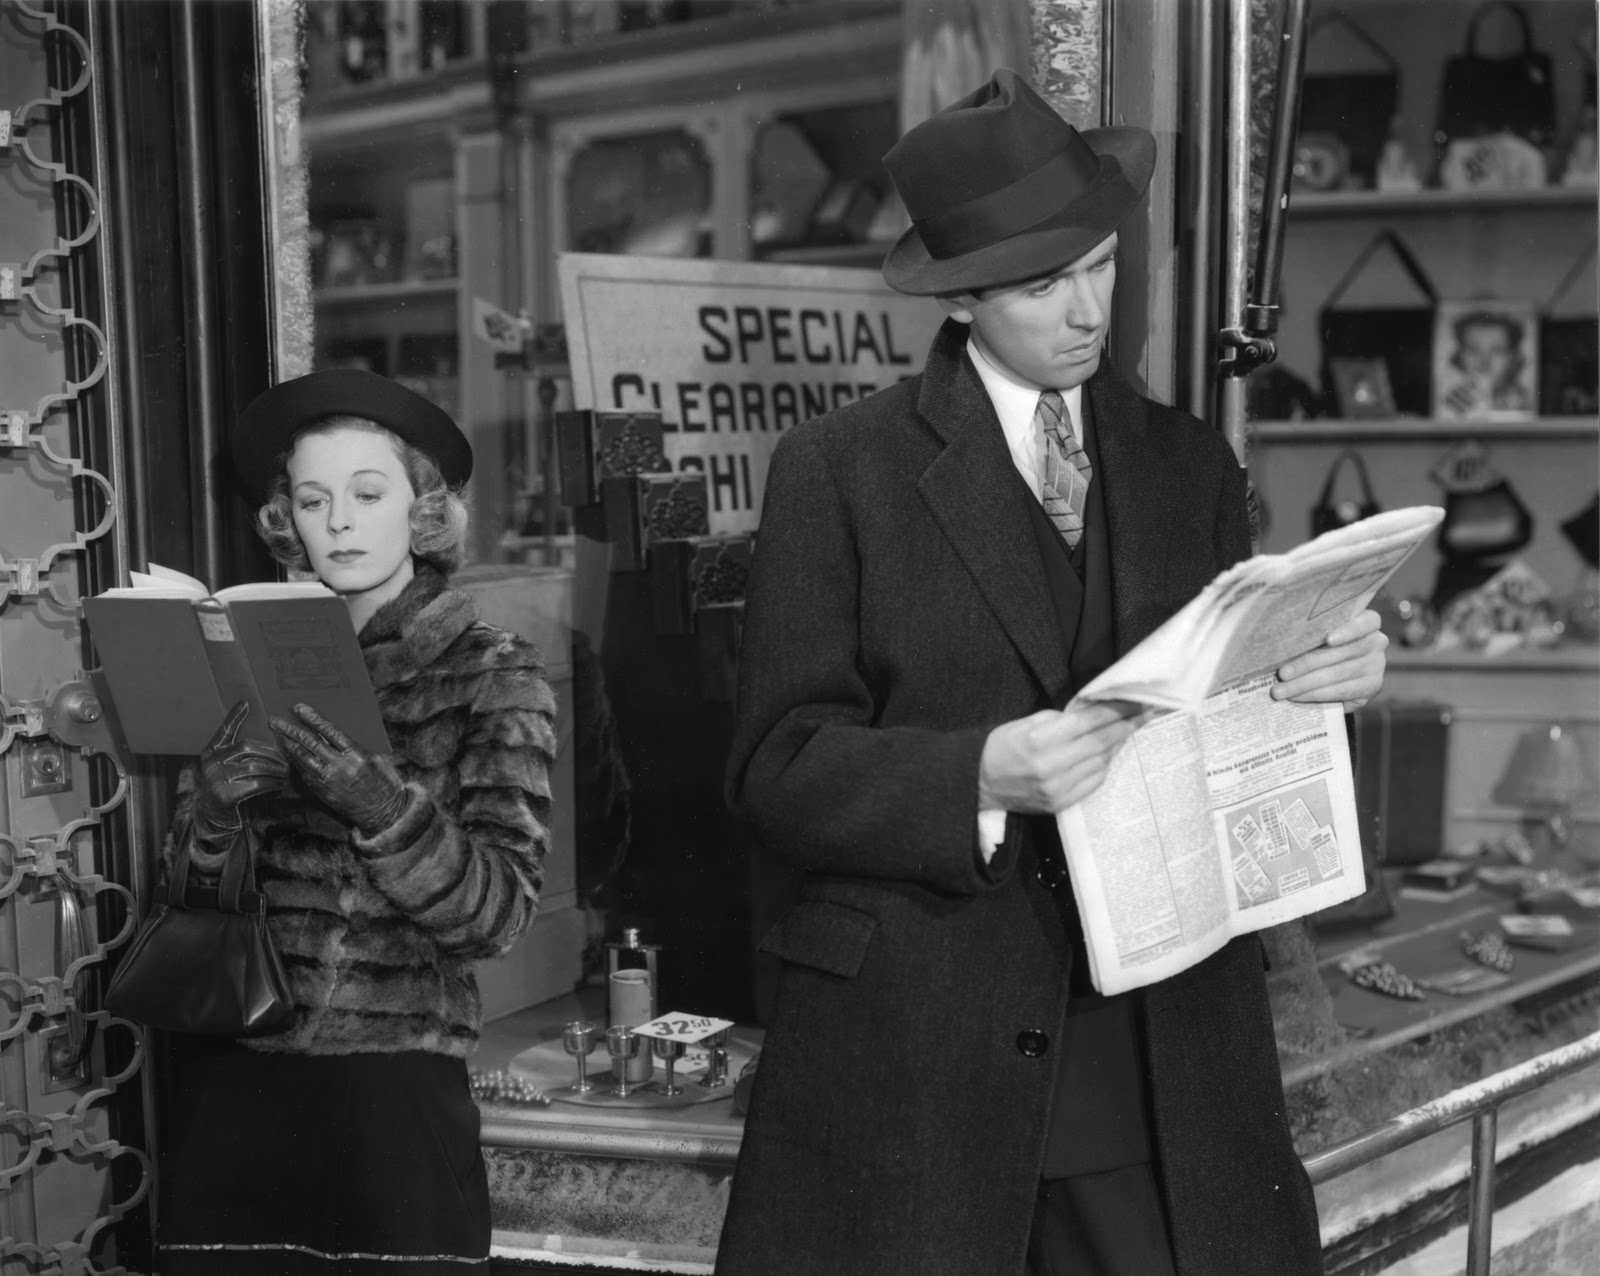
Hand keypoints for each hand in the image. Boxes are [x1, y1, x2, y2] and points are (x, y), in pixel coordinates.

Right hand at [192, 700, 288, 846]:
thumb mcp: (227, 767)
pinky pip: (256, 785)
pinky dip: (271, 784)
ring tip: (286, 772)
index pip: (223, 730)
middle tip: (286, 759)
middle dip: (271, 753)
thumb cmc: (227, 787)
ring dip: (275, 769)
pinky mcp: (225, 794)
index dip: (234, 717)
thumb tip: (252, 730)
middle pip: (247, 748)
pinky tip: (279, 785)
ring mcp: (216, 778)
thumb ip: (236, 751)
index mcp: (210, 752)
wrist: (213, 817)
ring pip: (254, 767)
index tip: (246, 703)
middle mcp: (210, 762)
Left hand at [270, 703, 407, 835]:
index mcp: (356, 754)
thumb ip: (356, 745)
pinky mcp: (323, 793)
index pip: (329, 731)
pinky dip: (296, 762)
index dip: (312, 718)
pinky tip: (290, 755)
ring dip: (287, 745)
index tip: (298, 708)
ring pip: (302, 759)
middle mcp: (340, 766)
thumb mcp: (377, 758)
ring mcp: (329, 781)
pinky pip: (305, 774)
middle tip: (275, 721)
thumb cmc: (384, 783)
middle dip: (290, 730)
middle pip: (310, 743)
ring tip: (277, 735)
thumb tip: (335, 733)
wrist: (384, 812)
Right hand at [978, 700, 1141, 814]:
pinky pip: (1094, 781)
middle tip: (1147, 712)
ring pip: (1101, 762)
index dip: (1117, 710)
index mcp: (1040, 740)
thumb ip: (1060, 718)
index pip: (1089, 722)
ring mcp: (1058, 787)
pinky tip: (1108, 752)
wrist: (979, 783)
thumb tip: (1092, 713)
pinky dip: (1105, 764)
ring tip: (1129, 728)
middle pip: (1101, 742)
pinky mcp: (1061, 802)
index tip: (1137, 701)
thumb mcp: (1025, 722)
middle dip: (1127, 725)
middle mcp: (1051, 766)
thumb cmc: (1000, 747)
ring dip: (1118, 744)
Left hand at [1271, 608, 1387, 711]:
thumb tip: (1277, 639)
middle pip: (1341, 652)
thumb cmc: (1320, 646)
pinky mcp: (1372, 687)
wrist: (1336, 676)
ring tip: (1280, 690)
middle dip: (1306, 664)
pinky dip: (1314, 695)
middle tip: (1281, 674)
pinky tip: (1296, 697)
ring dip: (1304, 684)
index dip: (1348, 630)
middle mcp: (1376, 641)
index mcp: (1366, 622)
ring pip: (1337, 674)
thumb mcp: (1318, 635)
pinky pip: (1340, 691)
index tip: (1327, 639)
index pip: (1367, 621)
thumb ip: (1310, 633)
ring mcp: (1377, 665)